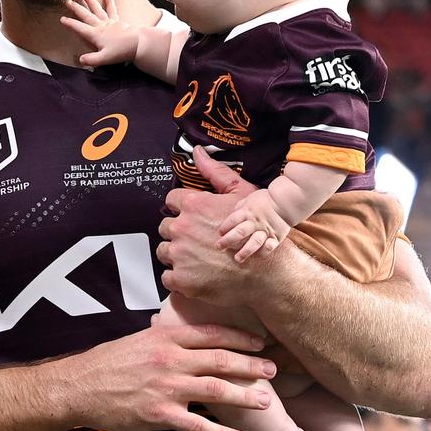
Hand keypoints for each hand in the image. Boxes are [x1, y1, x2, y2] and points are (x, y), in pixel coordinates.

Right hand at [59, 0, 139, 65]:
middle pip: (86, 15)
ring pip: (97, 9)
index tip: (62, 18)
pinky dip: (110, 3)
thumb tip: (80, 59)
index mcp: (95, 34)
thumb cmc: (121, 51)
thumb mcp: (104, 59)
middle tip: (68, 1)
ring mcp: (109, 22)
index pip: (79, 28)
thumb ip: (92, 59)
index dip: (70, 23)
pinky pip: (112, 10)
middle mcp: (101, 26)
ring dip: (90, 1)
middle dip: (76, 8)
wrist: (138, 43)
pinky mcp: (117, 21)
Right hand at [61, 323, 277, 430]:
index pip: (212, 334)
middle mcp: (170, 359)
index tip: (260, 342)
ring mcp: (167, 387)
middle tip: (273, 370)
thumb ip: (168, 339)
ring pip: (217, 390)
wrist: (79, 386)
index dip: (240, 338)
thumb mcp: (140, 340)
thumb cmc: (109, 363)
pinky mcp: (160, 414)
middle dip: (252, 365)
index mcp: (166, 337)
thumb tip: (191, 338)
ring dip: (245, 396)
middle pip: (222, 360)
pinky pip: (199, 426)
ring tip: (265, 402)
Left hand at [159, 147, 268, 306]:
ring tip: (195, 258)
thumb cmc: (256, 229)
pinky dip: (177, 277)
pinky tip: (193, 274)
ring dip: (176, 254)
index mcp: (194, 205)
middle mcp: (182, 228)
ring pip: (164, 251)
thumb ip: (215, 172)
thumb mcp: (241, 193)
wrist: (267, 270)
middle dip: (177, 232)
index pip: (171, 200)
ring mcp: (180, 254)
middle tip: (195, 239)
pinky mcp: (181, 279)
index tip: (190, 217)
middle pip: (165, 227)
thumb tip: (197, 151)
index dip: (181, 208)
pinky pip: (167, 276)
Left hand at [216, 190, 290, 262]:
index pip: (232, 220)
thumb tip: (232, 214)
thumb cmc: (266, 199)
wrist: (286, 201)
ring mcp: (265, 230)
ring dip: (245, 251)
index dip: (224, 227)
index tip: (220, 233)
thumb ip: (240, 207)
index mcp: (247, 211)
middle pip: (239, 232)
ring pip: (253, 242)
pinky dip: (263, 252)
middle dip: (227, 241)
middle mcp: (255, 222)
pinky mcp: (275, 237)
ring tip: (237, 258)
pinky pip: (269, 246)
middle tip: (219, 247)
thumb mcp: (250, 198)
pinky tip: (256, 256)